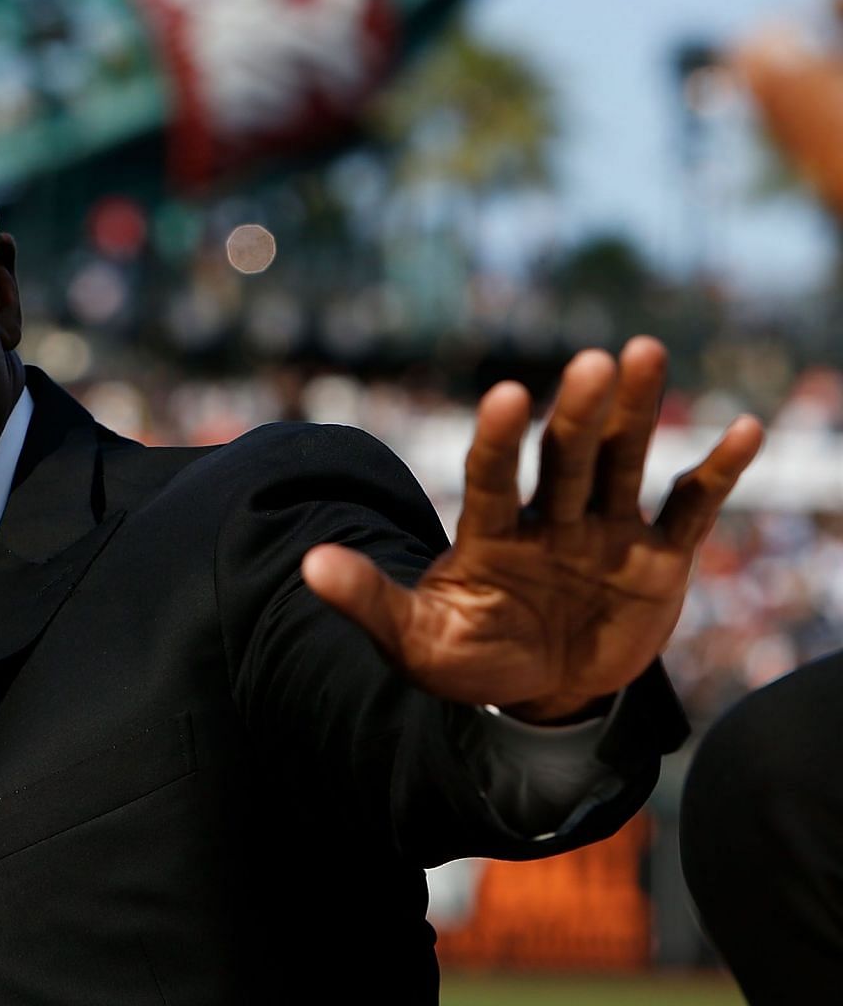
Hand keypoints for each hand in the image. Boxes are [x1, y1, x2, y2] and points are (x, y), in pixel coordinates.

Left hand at [301, 336, 762, 722]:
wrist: (536, 696)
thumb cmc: (468, 660)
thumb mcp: (413, 641)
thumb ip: (368, 602)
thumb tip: (309, 566)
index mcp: (489, 536)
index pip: (491, 476)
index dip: (498, 440)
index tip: (504, 396)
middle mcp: (549, 520)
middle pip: (564, 456)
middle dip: (579, 412)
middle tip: (594, 359)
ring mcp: (604, 533)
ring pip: (622, 462)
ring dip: (637, 412)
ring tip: (646, 352)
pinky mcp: (657, 558)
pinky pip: (688, 508)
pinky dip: (714, 472)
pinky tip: (741, 429)